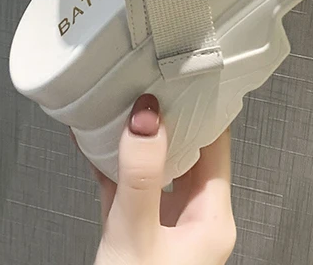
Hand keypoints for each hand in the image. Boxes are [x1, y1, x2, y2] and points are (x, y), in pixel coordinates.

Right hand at [92, 95, 235, 264]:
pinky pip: (129, 188)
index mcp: (212, 218)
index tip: (184, 78)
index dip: (202, 109)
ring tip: (120, 108)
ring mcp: (166, 226)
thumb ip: (141, 174)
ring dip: (136, 141)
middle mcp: (194, 220)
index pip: (216, 145)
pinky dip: (113, 166)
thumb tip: (147, 118)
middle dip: (166, 118)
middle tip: (148, 84)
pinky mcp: (138, 234)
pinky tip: (95, 146)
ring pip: (156, 168)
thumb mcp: (137, 232)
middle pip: (187, 151)